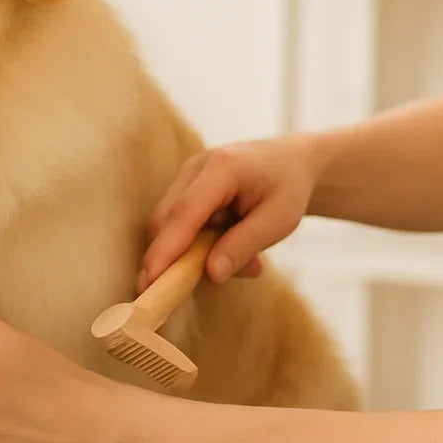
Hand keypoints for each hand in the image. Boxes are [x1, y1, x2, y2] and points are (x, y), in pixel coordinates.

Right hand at [140, 135, 321, 290]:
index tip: (151, 281)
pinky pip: (179, 225)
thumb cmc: (288, 188)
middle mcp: (195, 168)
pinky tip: (233, 247)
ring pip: (169, 226)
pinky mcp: (184, 189)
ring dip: (195, 253)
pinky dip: (199, 246)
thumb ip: (245, 245)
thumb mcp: (280, 220)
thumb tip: (212, 274)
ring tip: (248, 261)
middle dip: (177, 258)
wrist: (291, 161)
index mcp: (222, 168)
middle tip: (219, 278)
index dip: (165, 248)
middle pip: (165, 220)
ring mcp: (185, 176)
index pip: (184, 212)